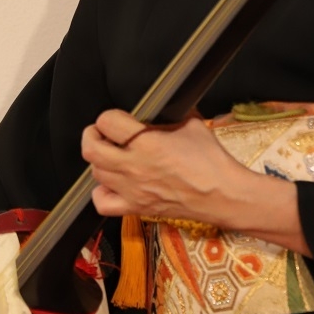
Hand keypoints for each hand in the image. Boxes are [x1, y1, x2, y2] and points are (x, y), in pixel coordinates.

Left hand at [81, 111, 308, 251]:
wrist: (222, 194)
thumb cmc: (212, 161)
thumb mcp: (193, 124)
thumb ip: (171, 114)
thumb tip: (162, 107)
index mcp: (146, 142)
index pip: (107, 121)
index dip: (110, 116)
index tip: (118, 117)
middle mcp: (133, 166)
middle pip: (91, 149)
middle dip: (93, 135)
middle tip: (103, 132)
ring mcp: (132, 189)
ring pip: (95, 173)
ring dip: (100, 161)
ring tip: (112, 155)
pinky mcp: (136, 207)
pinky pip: (102, 203)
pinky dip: (101, 192)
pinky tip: (113, 183)